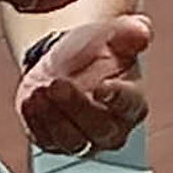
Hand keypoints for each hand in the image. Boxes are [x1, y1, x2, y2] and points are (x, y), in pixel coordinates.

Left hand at [17, 16, 150, 156]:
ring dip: (52, 116)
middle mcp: (110, 128)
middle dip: (76, 106)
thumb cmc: (96, 50)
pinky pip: (46, 140)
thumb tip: (142, 31)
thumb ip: (132, 32)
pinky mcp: (54, 141)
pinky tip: (30, 101)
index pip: (130, 105)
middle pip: (99, 128)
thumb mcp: (114, 34)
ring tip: (39, 90)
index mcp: (131, 102)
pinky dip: (35, 122)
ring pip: (72, 140)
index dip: (118, 98)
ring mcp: (83, 139)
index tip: (102, 86)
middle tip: (57, 84)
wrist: (64, 59)